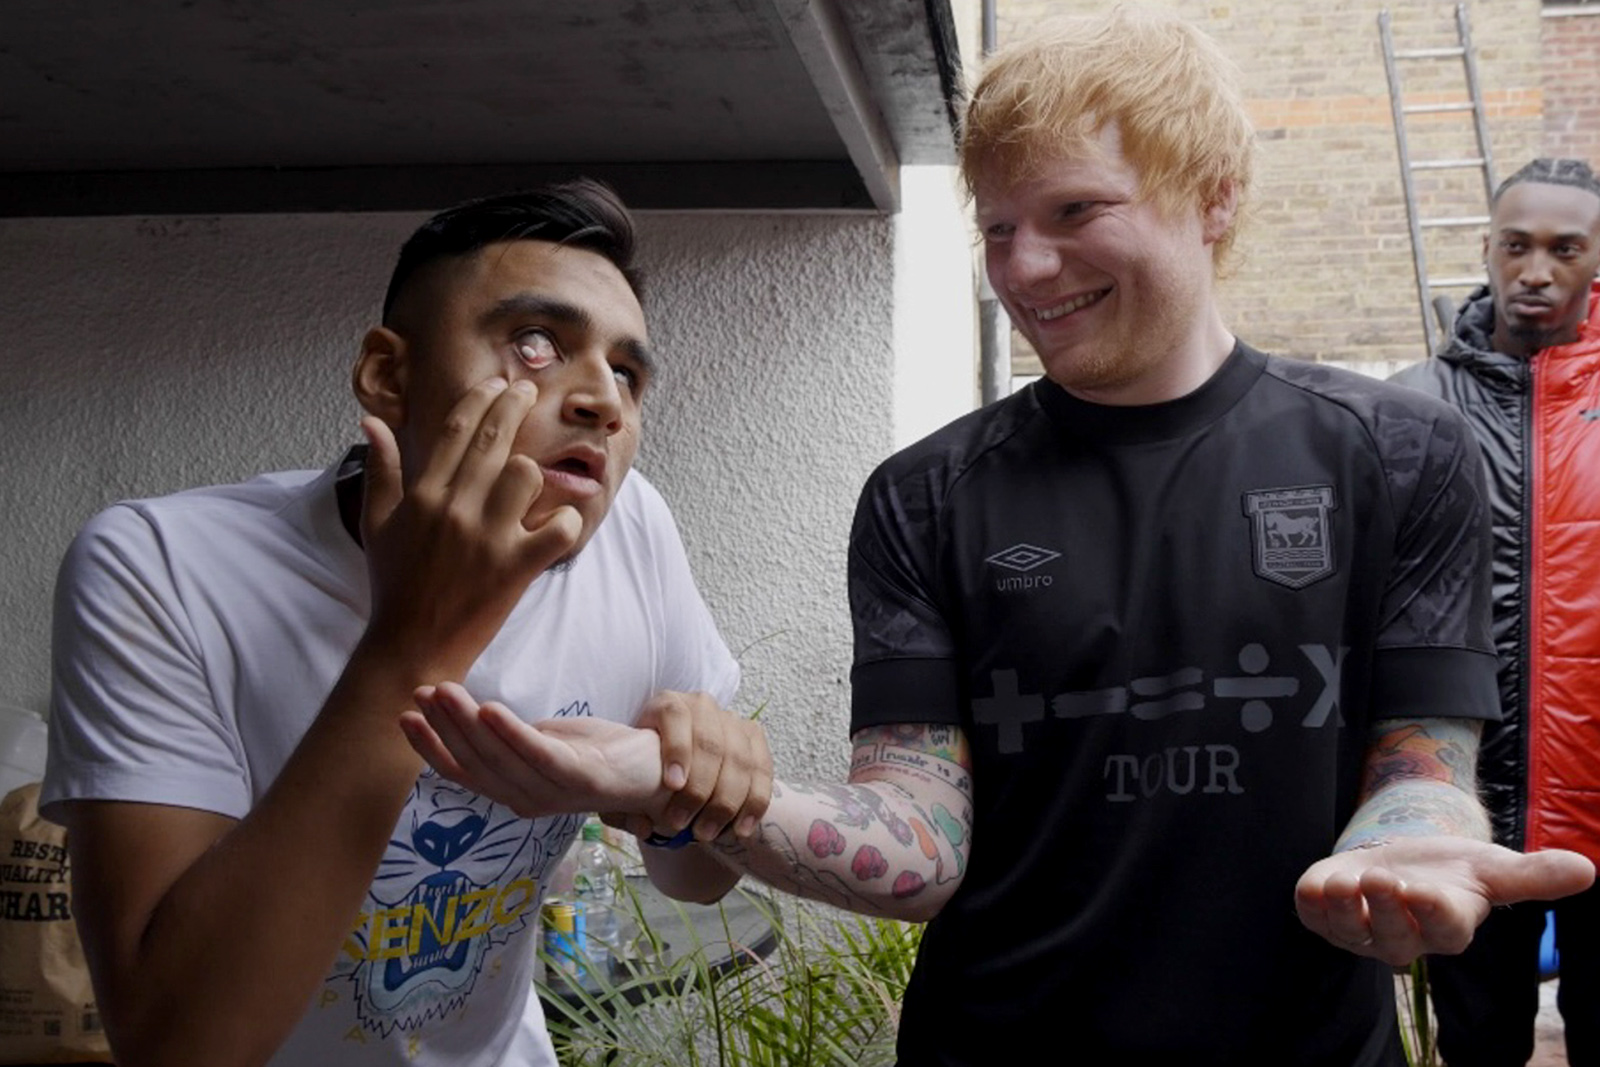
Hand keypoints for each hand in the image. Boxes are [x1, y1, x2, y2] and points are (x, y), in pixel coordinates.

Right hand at [359, 378, 581, 679]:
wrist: (410, 646)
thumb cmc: (394, 584)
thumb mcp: (377, 525)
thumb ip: (380, 470)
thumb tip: (373, 423)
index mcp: (423, 495)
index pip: (458, 430)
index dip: (482, 398)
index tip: (498, 382)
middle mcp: (455, 508)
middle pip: (495, 438)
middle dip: (516, 403)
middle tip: (530, 390)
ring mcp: (488, 537)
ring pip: (527, 473)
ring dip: (532, 473)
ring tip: (528, 482)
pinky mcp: (516, 567)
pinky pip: (559, 526)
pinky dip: (565, 521)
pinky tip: (556, 522)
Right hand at [399, 681, 664, 817]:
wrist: (656, 768)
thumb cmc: (595, 752)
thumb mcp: (543, 742)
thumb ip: (508, 739)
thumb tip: (470, 715)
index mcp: (513, 791)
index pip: (462, 772)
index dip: (430, 747)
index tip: (404, 716)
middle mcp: (527, 799)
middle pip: (476, 763)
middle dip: (444, 726)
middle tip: (423, 691)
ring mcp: (555, 792)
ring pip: (500, 758)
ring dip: (468, 724)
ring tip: (446, 692)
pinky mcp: (582, 778)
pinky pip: (540, 755)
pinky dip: (512, 734)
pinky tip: (490, 709)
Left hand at [627, 691, 772, 842]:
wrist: (669, 758)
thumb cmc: (641, 768)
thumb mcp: (621, 777)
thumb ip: (621, 802)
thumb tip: (645, 825)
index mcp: (667, 704)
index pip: (675, 716)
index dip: (677, 749)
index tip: (672, 785)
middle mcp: (702, 707)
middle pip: (711, 743)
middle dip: (699, 789)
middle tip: (683, 825)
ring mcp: (732, 721)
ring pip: (740, 759)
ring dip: (726, 802)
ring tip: (708, 834)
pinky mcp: (753, 738)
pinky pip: (762, 770)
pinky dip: (755, 802)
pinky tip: (741, 828)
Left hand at [1295, 838, 1594, 965]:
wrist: (1404, 859)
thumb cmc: (1451, 870)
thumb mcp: (1491, 867)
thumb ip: (1533, 875)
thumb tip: (1587, 869)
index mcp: (1447, 926)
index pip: (1441, 928)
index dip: (1431, 911)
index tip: (1424, 890)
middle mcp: (1403, 938)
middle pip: (1392, 937)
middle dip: (1384, 909)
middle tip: (1381, 879)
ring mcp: (1361, 931)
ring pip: (1348, 930)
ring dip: (1342, 908)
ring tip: (1345, 881)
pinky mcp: (1327, 917)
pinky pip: (1314, 918)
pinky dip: (1312, 901)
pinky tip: (1318, 883)